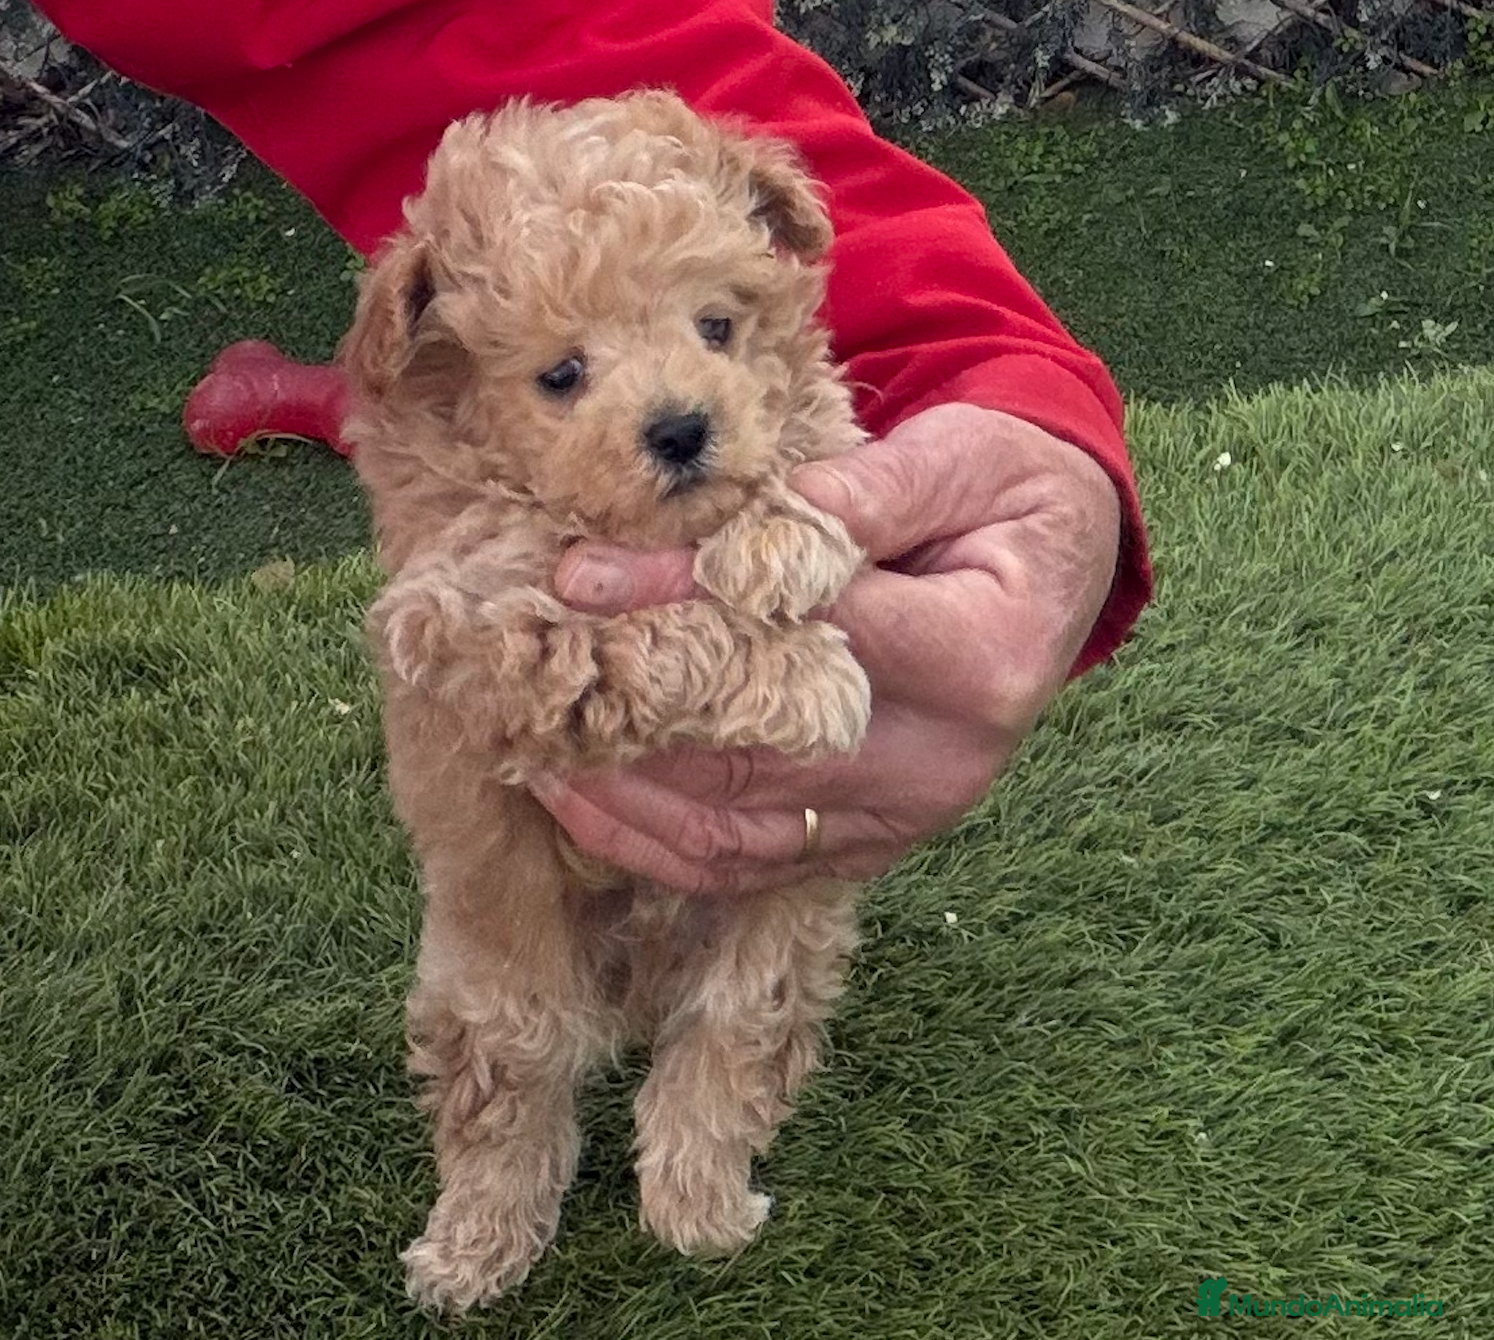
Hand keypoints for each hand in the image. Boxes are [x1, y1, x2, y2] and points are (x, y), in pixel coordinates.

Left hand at [529, 402, 1121, 894]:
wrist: (1062, 571)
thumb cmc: (1008, 498)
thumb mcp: (959, 459)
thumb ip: (853, 492)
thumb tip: (718, 521)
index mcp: (979, 656)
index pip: (805, 628)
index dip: (685, 601)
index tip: (580, 577)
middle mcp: (945, 760)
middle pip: (758, 750)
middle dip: (631, 716)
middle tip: (525, 684)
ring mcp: (909, 814)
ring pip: (742, 828)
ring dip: (627, 796)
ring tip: (532, 747)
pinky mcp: (877, 840)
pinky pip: (756, 864)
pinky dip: (663, 846)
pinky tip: (591, 806)